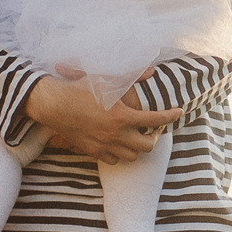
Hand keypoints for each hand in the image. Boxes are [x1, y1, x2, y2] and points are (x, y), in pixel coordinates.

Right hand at [25, 76, 182, 164]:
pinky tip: (118, 142)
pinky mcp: (92, 151)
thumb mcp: (105, 78)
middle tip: (153, 128)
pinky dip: (120, 153)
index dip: (170, 116)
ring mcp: (104, 145)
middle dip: (154, 138)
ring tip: (136, 135)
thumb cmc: (78, 88)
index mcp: (122, 117)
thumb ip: (132, 76)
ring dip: (137, 147)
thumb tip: (152, 71)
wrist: (52, 104)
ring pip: (131, 156)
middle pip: (147, 147)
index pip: (155, 120)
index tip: (178, 112)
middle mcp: (115, 135)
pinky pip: (113, 159)